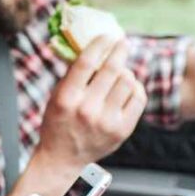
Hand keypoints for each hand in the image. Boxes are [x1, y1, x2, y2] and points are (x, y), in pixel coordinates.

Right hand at [38, 37, 146, 169]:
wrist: (62, 159)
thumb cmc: (58, 123)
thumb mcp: (57, 97)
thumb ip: (73, 75)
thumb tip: (93, 47)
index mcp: (67, 98)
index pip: (86, 62)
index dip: (99, 44)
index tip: (107, 36)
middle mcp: (87, 109)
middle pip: (111, 69)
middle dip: (120, 51)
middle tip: (123, 43)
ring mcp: (106, 121)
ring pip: (127, 81)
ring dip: (125, 72)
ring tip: (120, 73)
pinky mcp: (121, 130)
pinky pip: (138, 99)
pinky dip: (135, 88)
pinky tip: (128, 88)